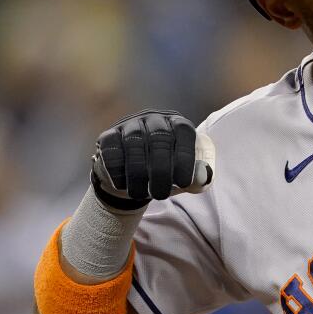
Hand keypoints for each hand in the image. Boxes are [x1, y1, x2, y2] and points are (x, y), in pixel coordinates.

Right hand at [91, 109, 215, 210]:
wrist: (133, 176)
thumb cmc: (166, 173)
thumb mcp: (185, 176)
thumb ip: (198, 178)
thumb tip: (204, 176)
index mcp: (178, 123)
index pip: (184, 132)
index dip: (185, 157)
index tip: (183, 182)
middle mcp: (155, 119)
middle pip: (158, 138)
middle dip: (161, 170)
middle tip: (161, 194)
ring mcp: (130, 124)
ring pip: (133, 143)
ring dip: (138, 174)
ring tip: (142, 194)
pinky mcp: (108, 136)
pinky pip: (112, 150)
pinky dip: (118, 171)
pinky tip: (123, 185)